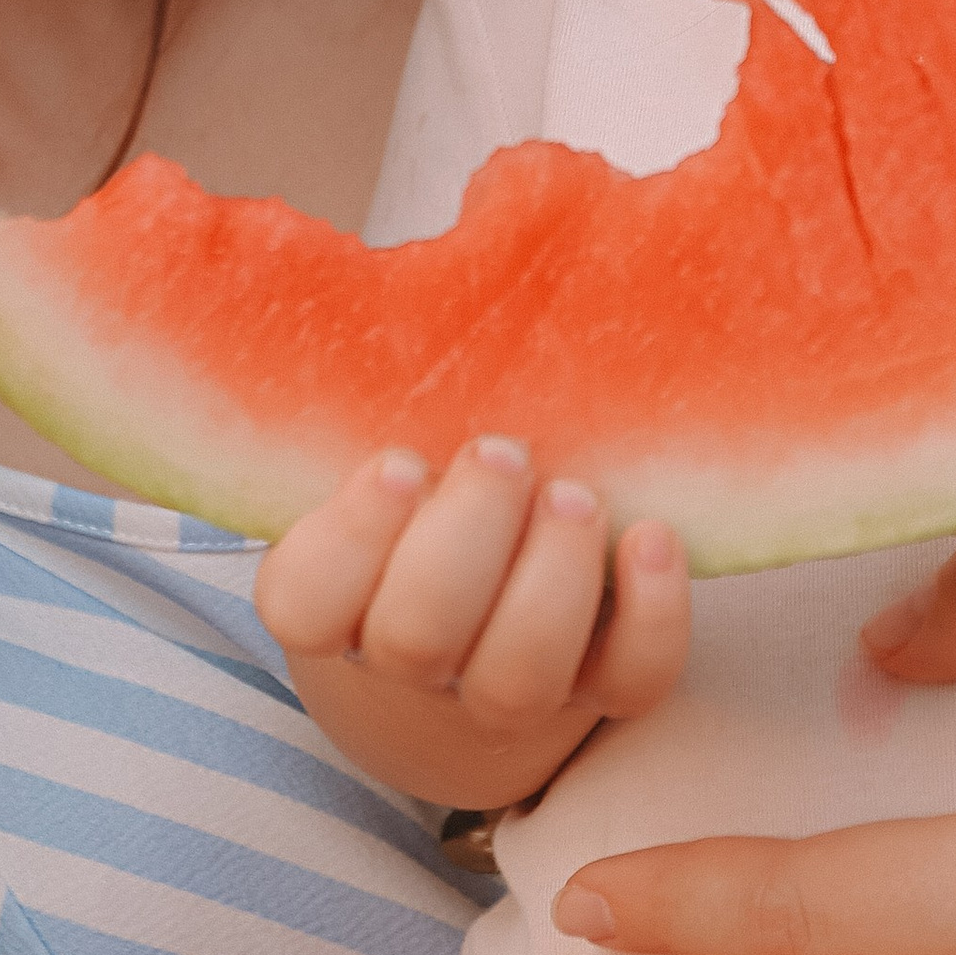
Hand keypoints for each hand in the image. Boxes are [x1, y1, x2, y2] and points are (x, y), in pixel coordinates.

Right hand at [256, 437, 687, 801]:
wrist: (488, 623)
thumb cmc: (425, 505)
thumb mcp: (389, 462)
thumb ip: (383, 406)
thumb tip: (390, 265)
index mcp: (340, 604)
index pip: (303, 605)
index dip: (349, 540)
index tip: (399, 462)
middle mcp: (415, 662)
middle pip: (416, 638)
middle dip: (465, 538)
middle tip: (502, 453)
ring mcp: (508, 689)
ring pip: (517, 679)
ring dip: (550, 580)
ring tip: (573, 496)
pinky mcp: (602, 688)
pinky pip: (631, 683)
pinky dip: (651, 614)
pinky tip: (651, 536)